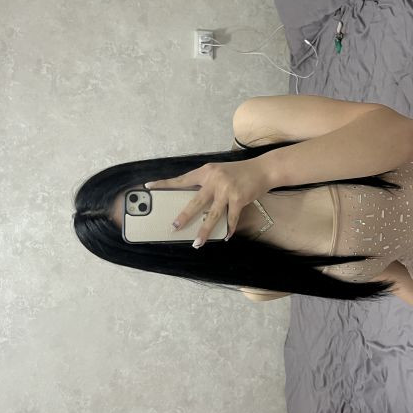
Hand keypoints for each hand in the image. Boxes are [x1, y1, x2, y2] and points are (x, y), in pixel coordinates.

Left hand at [144, 159, 272, 247]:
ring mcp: (227, 189)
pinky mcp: (239, 198)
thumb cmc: (240, 172)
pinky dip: (228, 229)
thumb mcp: (220, 173)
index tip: (148, 186)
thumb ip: (207, 184)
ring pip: (212, 215)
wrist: (264, 169)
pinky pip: (231, 218)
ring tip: (197, 243)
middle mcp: (214, 179)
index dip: (165, 184)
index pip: (182, 179)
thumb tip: (194, 206)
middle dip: (184, 216)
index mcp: (206, 171)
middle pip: (195, 202)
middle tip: (173, 227)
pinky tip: (225, 236)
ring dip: (204, 231)